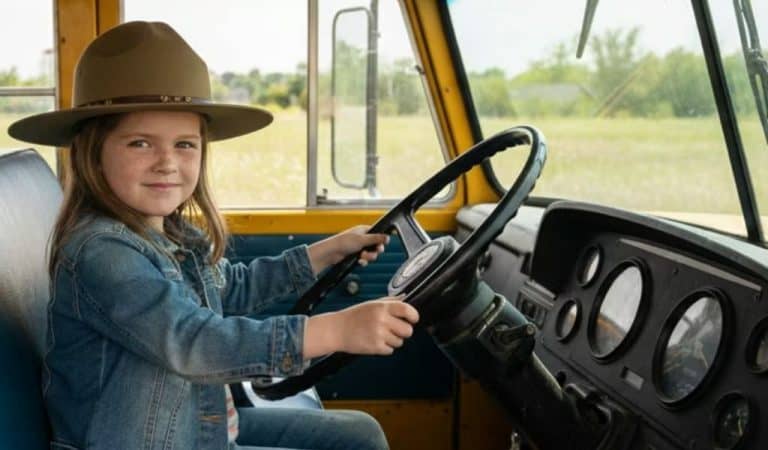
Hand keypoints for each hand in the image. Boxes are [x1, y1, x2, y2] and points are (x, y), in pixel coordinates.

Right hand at [303, 297, 419, 357]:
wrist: (336, 330)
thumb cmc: (353, 316)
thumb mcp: (371, 304)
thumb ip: (389, 301)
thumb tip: (405, 297)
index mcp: (382, 307)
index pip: (407, 310)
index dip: (414, 316)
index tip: (413, 319)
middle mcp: (382, 319)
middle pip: (408, 330)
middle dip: (403, 331)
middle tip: (394, 330)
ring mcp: (379, 334)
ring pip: (400, 342)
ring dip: (393, 340)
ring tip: (380, 335)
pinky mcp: (375, 347)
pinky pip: (390, 350)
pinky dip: (385, 348)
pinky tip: (375, 341)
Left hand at [307, 225, 389, 274]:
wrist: (331, 253)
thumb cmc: (343, 242)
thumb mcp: (362, 239)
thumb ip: (376, 238)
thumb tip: (387, 237)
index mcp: (364, 230)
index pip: (377, 234)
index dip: (381, 240)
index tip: (382, 244)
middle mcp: (362, 238)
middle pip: (376, 245)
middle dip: (375, 251)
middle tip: (376, 251)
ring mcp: (359, 247)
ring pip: (371, 254)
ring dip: (368, 257)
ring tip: (363, 257)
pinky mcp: (355, 255)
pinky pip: (364, 259)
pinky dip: (363, 261)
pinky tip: (359, 261)